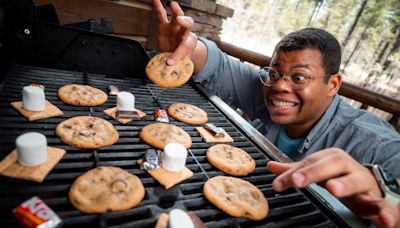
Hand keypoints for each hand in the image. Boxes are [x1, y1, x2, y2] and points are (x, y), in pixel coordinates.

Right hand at [152, 0, 197, 64]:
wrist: (176, 54)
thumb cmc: (180, 58)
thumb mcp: (180, 63)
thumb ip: (176, 63)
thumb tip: (169, 64)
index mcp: (189, 43)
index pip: (185, 46)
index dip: (178, 54)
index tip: (170, 62)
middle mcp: (184, 32)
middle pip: (188, 25)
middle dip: (185, 21)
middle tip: (180, 20)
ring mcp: (174, 27)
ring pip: (177, 16)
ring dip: (176, 10)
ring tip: (173, 4)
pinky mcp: (164, 25)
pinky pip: (161, 14)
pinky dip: (158, 6)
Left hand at [266, 148, 398, 227]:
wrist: (370, 188)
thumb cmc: (340, 177)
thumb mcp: (318, 172)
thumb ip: (296, 170)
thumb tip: (271, 166)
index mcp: (331, 159)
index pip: (308, 164)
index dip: (292, 173)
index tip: (278, 184)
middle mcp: (347, 167)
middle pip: (330, 166)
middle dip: (313, 172)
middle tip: (298, 180)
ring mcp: (363, 182)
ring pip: (355, 180)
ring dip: (344, 184)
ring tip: (333, 188)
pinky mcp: (377, 200)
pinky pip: (383, 205)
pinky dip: (385, 211)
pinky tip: (382, 218)